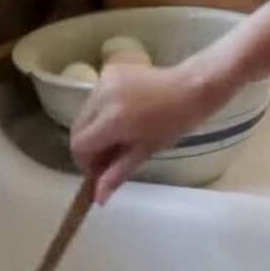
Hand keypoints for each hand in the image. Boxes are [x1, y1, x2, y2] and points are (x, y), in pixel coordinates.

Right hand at [70, 62, 232, 203]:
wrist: (191, 87)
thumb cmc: (174, 123)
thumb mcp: (145, 151)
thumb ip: (117, 173)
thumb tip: (97, 199)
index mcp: (112, 120)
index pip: (80, 146)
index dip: (87, 162)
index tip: (102, 170)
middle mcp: (102, 97)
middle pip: (77, 130)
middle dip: (90, 147)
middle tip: (111, 155)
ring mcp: (103, 81)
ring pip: (84, 113)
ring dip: (95, 128)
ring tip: (120, 134)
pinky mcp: (108, 71)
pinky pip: (95, 98)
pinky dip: (102, 111)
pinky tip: (124, 114)